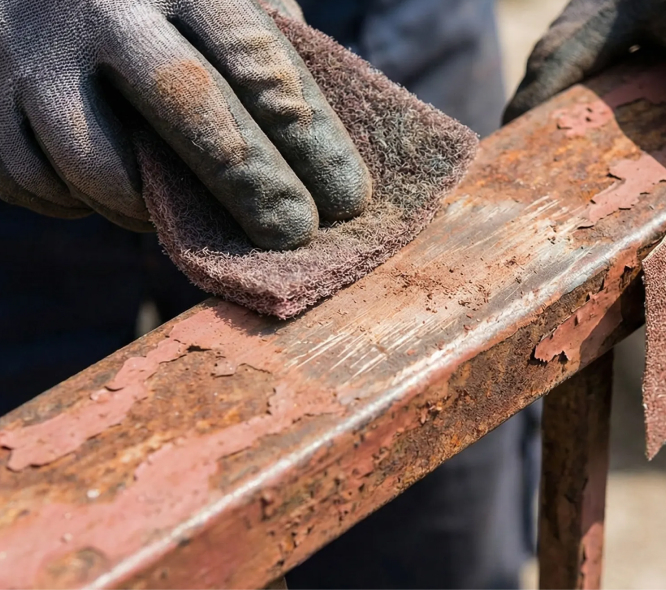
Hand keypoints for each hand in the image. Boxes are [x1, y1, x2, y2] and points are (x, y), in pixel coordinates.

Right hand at [0, 0, 369, 249]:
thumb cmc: (144, 0)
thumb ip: (258, 50)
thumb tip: (318, 153)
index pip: (258, 61)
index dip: (312, 139)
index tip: (349, 199)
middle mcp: (104, 8)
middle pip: (191, 109)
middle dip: (253, 185)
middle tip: (294, 235)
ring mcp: (32, 53)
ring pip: (101, 167)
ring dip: (152, 211)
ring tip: (180, 218)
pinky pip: (35, 183)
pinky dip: (77, 205)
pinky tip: (106, 194)